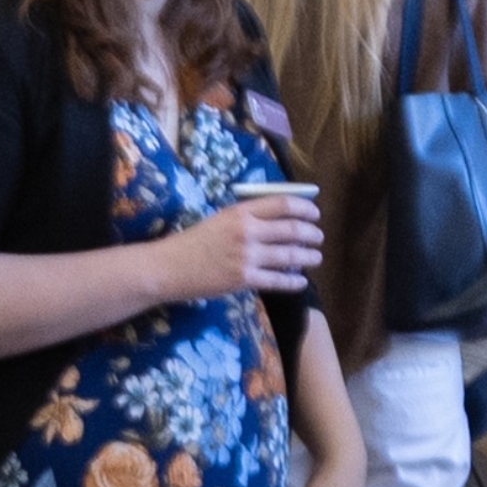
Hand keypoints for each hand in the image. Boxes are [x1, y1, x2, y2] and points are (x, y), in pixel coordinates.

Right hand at [157, 192, 322, 303]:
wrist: (168, 267)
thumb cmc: (192, 242)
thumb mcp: (219, 219)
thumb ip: (246, 217)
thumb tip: (278, 217)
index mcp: (241, 211)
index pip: (283, 204)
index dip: (305, 208)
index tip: (314, 214)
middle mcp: (247, 231)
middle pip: (292, 229)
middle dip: (312, 233)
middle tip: (318, 238)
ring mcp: (246, 256)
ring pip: (290, 255)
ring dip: (308, 257)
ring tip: (315, 258)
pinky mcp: (243, 279)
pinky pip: (277, 280)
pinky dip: (294, 282)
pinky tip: (301, 281)